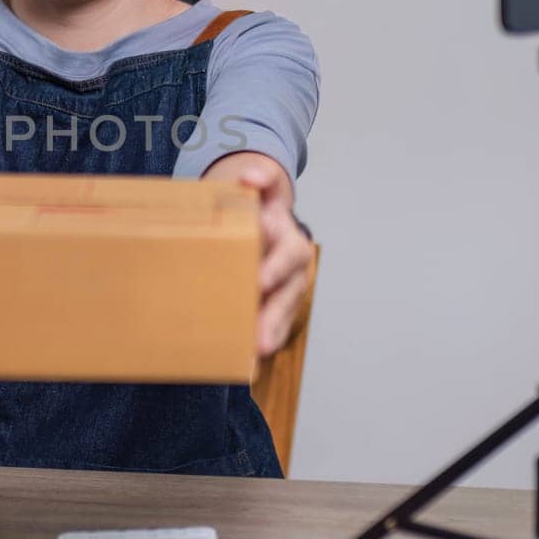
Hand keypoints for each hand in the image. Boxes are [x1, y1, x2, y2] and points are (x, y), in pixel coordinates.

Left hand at [204, 153, 313, 355]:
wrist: (258, 215)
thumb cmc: (254, 204)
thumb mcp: (259, 184)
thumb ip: (258, 178)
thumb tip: (250, 175)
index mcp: (287, 236)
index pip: (289, 253)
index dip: (277, 268)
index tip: (260, 283)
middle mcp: (291, 266)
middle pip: (288, 294)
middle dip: (274, 315)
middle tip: (258, 336)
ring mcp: (285, 288)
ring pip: (282, 313)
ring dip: (270, 334)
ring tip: (254, 354)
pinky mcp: (273, 303)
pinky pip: (273, 325)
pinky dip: (263, 341)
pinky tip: (247, 363)